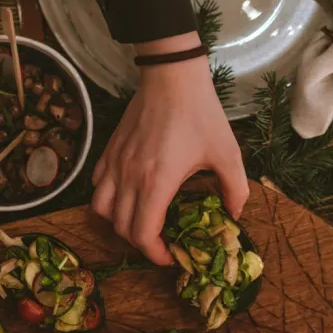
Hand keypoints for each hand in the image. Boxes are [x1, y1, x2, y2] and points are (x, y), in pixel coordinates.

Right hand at [91, 33, 247, 264]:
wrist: (172, 76)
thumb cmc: (201, 114)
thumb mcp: (228, 154)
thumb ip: (235, 189)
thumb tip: (234, 214)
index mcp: (157, 183)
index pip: (142, 234)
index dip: (154, 254)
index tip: (170, 255)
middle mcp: (129, 178)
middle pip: (121, 228)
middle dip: (140, 242)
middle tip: (161, 240)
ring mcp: (115, 164)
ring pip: (101, 209)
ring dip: (118, 222)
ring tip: (139, 219)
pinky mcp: (109, 151)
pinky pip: (97, 185)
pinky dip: (107, 198)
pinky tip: (126, 193)